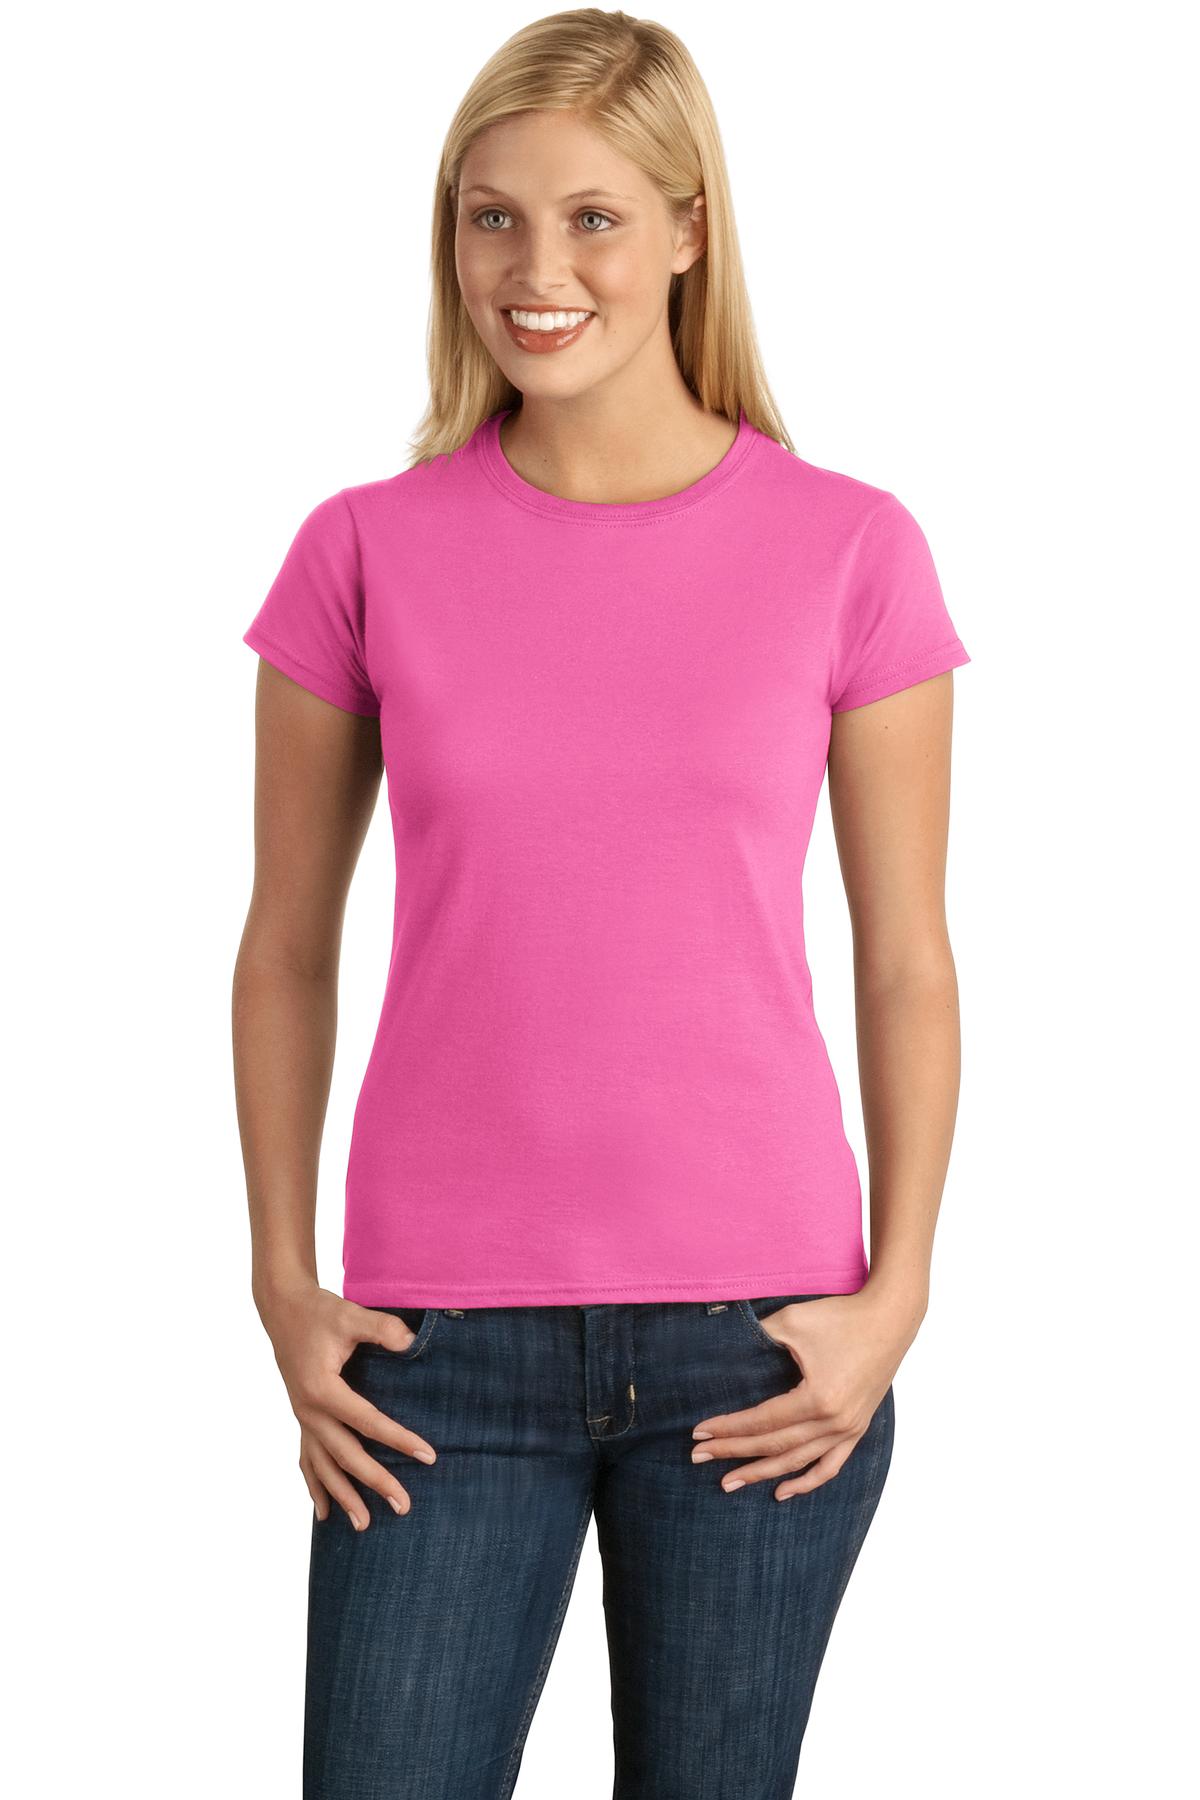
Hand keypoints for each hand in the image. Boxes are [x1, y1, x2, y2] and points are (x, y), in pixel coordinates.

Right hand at [257, 1281, 438, 1529]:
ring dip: (343, 1496)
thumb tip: (412, 1342)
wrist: (283, 1309)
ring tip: (365, 1525)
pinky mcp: (302, 1418)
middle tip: (404, 1505)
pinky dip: (315, 1487)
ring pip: (324, 1467)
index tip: (429, 1456)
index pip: (367, 1421)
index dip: (399, 1439)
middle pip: (346, 1455)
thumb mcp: (351, 1315)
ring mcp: (303, 1418)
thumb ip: (382, 1328)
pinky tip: (323, 1513)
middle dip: (375, 1482)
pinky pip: (307, 1460)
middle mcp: (309, 1411)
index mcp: (322, 1389)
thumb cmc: (320, 1312)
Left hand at [690, 1283, 923, 1498]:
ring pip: (798, 1462)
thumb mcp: (792, 1322)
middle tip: (698, 1458)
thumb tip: (723, 1350)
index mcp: (817, 1398)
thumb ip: (757, 1338)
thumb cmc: (840, 1316)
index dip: (728, 1428)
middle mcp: (834, 1421)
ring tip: (729, 1482)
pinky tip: (782, 1492)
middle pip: (774, 1446)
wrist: (890, 1317)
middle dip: (733, 1452)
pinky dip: (806, 1482)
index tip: (698, 1432)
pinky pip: (830, 1466)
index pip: (761, 1422)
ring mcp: (849, 1429)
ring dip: (762, 1474)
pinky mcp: (857, 1428)